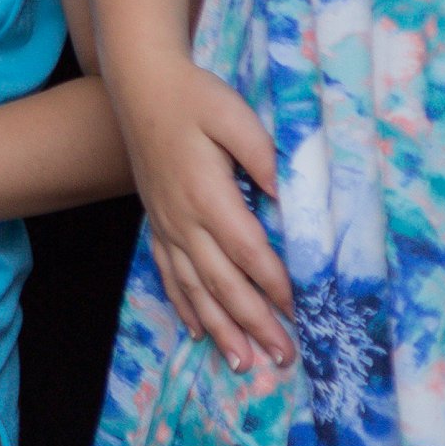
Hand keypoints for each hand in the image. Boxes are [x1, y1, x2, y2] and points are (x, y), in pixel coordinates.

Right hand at [114, 56, 294, 373]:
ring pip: (192, 286)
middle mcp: (182, 217)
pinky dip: (183, 304)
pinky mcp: (156, 220)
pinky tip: (198, 329)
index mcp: (206, 193)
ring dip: (219, 327)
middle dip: (254, 323)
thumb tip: (291, 198)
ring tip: (243, 362)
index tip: (304, 313)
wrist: (140, 82)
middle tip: (284, 357)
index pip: (248, 251)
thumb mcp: (234, 115)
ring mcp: (166, 221)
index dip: (276, 286)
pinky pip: (168, 271)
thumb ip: (264, 157)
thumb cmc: (193, 95)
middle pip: (221, 281)